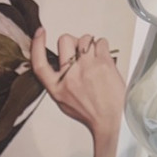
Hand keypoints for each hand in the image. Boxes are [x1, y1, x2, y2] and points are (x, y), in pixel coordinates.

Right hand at [43, 28, 124, 156]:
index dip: (38, 46)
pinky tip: (109, 63)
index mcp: (57, 91)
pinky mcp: (102, 62)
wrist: (118, 124)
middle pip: (65, 41)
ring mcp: (85, 68)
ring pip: (84, 38)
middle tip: (84, 60)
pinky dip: (105, 49)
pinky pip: (100, 41)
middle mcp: (68, 78)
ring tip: (99, 65)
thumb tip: (63, 66)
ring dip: (92, 47)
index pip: (38, 64)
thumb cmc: (96, 117)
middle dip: (75, 45)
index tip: (41, 32)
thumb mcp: (71, 105)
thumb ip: (65, 86)